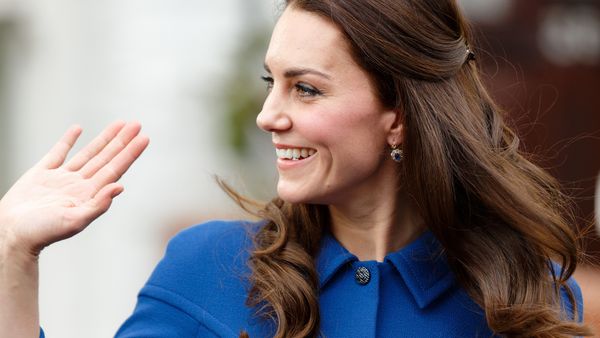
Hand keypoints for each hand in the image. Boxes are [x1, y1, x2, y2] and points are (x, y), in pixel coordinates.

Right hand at [0, 121, 148, 255]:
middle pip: (106, 158)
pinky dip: (68, 140)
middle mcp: (79, 185)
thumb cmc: (41, 232)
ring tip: (120, 124)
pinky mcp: (41, 174)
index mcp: (89, 194)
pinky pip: (58, 153)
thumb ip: (98, 205)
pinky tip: (78, 129)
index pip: (115, 169)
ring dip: (104, 139)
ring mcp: (61, 178)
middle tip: (137, 124)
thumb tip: (119, 187)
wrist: (10, 234)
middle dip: (122, 141)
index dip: (130, 153)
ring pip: (88, 153)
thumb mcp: (74, 221)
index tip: (144, 138)